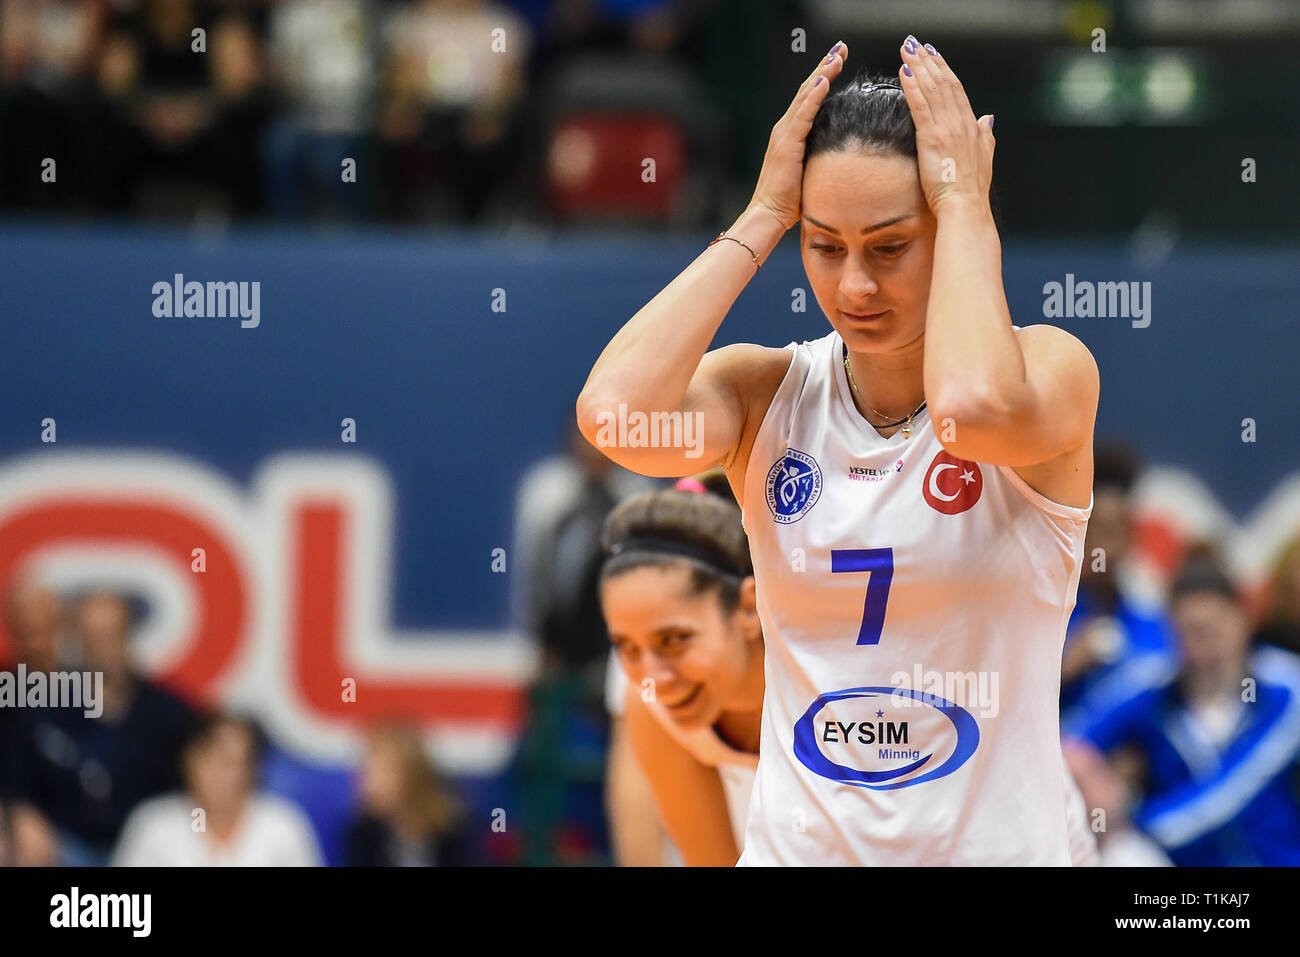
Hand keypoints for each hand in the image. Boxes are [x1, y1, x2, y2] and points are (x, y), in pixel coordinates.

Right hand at [749, 40, 848, 231]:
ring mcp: (784, 134)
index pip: (809, 98)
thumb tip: (843, 151)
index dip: (823, 76)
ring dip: (822, 73)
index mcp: (790, 133)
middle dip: (824, 66)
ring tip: (836, 56)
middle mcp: (784, 128)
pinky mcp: (787, 143)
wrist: (769, 214)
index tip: (838, 59)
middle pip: (807, 89)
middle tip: (841, 46)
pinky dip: (814, 96)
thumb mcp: (811, 171)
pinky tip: (825, 79)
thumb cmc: (791, 201)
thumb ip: (821, 156)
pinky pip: (803, 114)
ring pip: (805, 96)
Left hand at [897, 36, 994, 214]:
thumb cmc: (971, 190)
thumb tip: (989, 118)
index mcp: (971, 126)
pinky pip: (919, 105)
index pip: (957, 90)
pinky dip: (911, 86)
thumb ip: (987, 135)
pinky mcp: (931, 138)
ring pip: (931, 89)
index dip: (944, 70)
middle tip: (916, 43)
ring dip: (918, 66)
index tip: (934, 55)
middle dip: (929, 61)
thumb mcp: (986, 157)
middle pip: (943, 83)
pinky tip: (902, 71)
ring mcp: (946, 128)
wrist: (966, 206)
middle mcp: (960, 122)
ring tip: (907, 49)